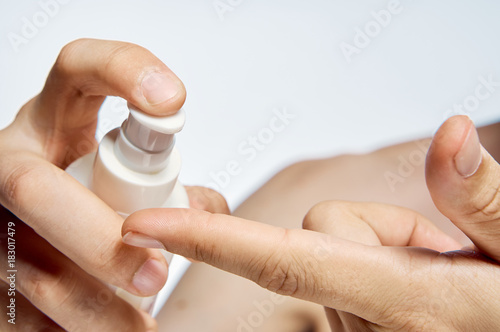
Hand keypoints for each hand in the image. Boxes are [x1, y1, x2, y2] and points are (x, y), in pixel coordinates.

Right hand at [0, 38, 227, 330]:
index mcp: (53, 124)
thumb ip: (170, 186)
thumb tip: (205, 213)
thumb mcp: (125, 178)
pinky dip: (72, 331)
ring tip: (140, 327)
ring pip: (32, 271)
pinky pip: (22, 318)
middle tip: (156, 275)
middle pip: (35, 189)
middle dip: (99, 240)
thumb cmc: (95, 201)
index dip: (122, 69)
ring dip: (96, 309)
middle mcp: (13, 163)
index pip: (78, 68)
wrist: (36, 237)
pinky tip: (114, 329)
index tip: (172, 100)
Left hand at [123, 115, 499, 330]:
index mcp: (403, 301)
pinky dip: (368, 268)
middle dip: (367, 224)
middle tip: (437, 249)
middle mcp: (367, 326)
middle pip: (317, 235)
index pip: (284, 263)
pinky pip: (335, 274)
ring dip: (374, 247)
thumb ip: (483, 199)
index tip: (148, 226)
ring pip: (327, 251)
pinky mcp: (354, 331)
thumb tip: (451, 135)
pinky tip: (412, 287)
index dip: (209, 243)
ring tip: (434, 271)